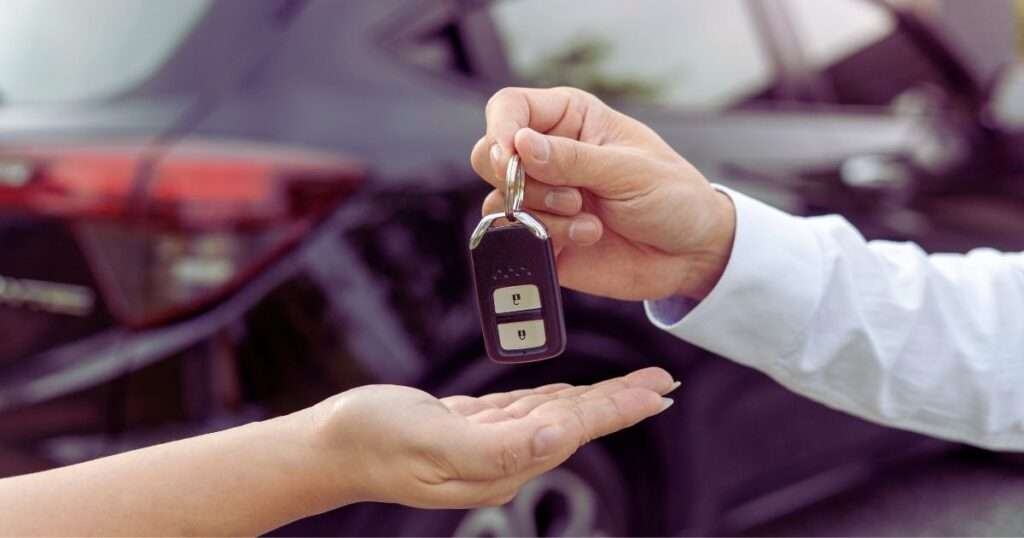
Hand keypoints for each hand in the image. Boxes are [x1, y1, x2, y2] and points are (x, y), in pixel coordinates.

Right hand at [305, 367, 676, 508]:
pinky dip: (555, 396)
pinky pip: (525, 409)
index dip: (618, 409)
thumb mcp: (433, 441)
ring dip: (596, 398)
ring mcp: (487, 445)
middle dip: (621, 402)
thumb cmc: (373, 442)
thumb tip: (558, 439)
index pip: (573, 431)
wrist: (331, 446)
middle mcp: (502, 459)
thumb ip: (497, 446)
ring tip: (632, 388)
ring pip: (555, 414)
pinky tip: (572, 394)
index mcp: (500, 464)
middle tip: (663, 384)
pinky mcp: (471, 428)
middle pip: (575, 423)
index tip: (658, 393)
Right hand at [470, 86, 735, 299]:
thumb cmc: (673, 196)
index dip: (501, 129)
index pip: (510, 107)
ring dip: (542, 213)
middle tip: (565, 193)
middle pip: (489, 155)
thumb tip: (520, 145)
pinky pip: (517, 238)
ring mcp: (544, 199)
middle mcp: (548, 155)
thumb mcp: (629, 170)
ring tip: (587, 217)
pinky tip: (587, 236)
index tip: (510, 155)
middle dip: (518, 179)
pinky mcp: (543, 237)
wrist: (691, 254)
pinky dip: (549, 239)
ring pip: (500, 201)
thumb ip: (572, 159)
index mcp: (570, 119)